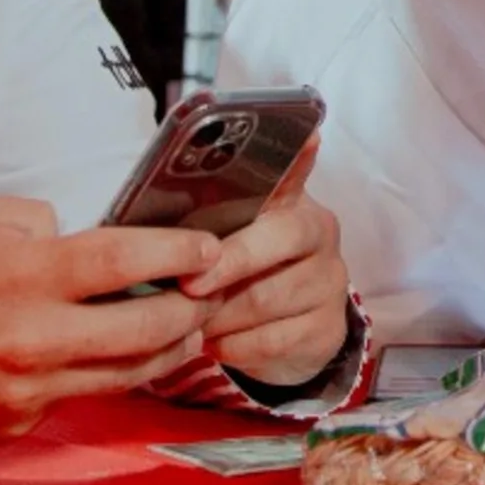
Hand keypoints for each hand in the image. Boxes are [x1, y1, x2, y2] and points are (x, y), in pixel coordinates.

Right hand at [0, 193, 213, 440]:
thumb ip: (39, 221)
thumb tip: (85, 236)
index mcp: (23, 277)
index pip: (126, 262)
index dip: (178, 254)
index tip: (208, 248)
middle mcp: (33, 339)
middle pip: (145, 329)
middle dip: (192, 309)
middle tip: (210, 292)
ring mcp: (26, 390)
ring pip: (126, 374)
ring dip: (167, 350)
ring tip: (187, 329)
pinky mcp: (16, 423)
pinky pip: (77, 396)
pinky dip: (102, 375)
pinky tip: (114, 356)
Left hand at [182, 140, 353, 390]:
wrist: (285, 330)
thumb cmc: (241, 273)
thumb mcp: (227, 239)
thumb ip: (206, 221)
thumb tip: (155, 224)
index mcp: (290, 201)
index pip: (295, 171)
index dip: (298, 156)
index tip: (305, 139)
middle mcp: (318, 233)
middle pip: (281, 238)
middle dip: (231, 262)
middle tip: (189, 283)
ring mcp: (329, 281)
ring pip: (269, 297)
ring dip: (220, 314)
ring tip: (190, 319)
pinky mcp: (328, 327)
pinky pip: (272, 340)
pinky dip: (234, 346)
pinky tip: (215, 343)